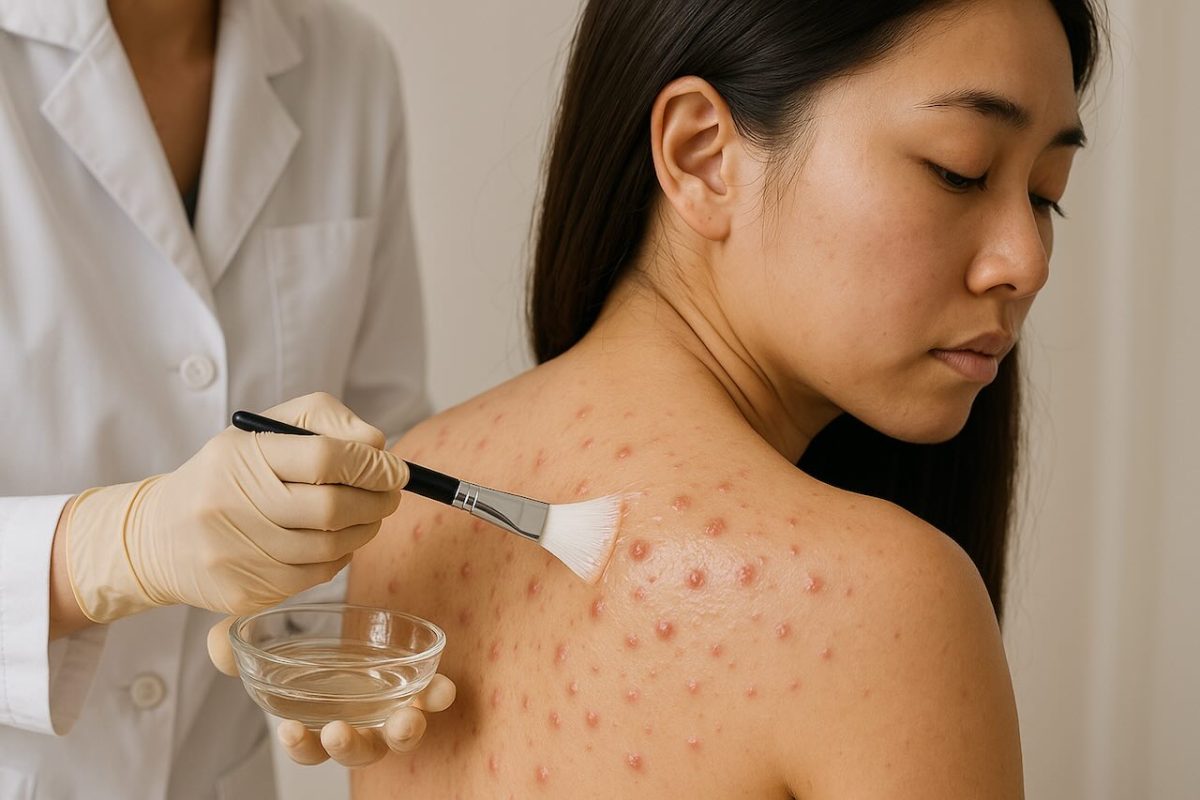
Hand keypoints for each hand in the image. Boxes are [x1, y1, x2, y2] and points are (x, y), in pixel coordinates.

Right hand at [64, 392, 405, 622]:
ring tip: (369, 516)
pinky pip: (315, 577)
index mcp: (240, 455)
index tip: (395, 470)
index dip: (371, 465)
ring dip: (365, 530)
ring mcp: (236, 553)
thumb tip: (379, 447)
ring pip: (331, 547)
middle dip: (377, 501)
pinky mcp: (242, 592)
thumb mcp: (265, 431)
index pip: (323, 457)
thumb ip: (324, 423)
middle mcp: (232, 504)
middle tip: (393, 495)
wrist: (157, 535)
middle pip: (332, 508)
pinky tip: (337, 541)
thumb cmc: (227, 474)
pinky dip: (340, 557)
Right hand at [206, 615, 455, 766]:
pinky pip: (430, 700)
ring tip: (405, 720)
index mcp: (320, 725)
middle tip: (339, 732)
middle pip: (358, 750)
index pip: (308, 749)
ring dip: (403, 732)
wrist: (344, 628)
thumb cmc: (303, 649)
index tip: (291, 731)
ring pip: (399, 736)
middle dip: (350, 746)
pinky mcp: (417, 687)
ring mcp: (390, 710)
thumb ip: (238, 647)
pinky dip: (437, 697)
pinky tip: (444, 690)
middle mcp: (358, 725)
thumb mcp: (269, 645)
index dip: (301, 746)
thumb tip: (217, 646)